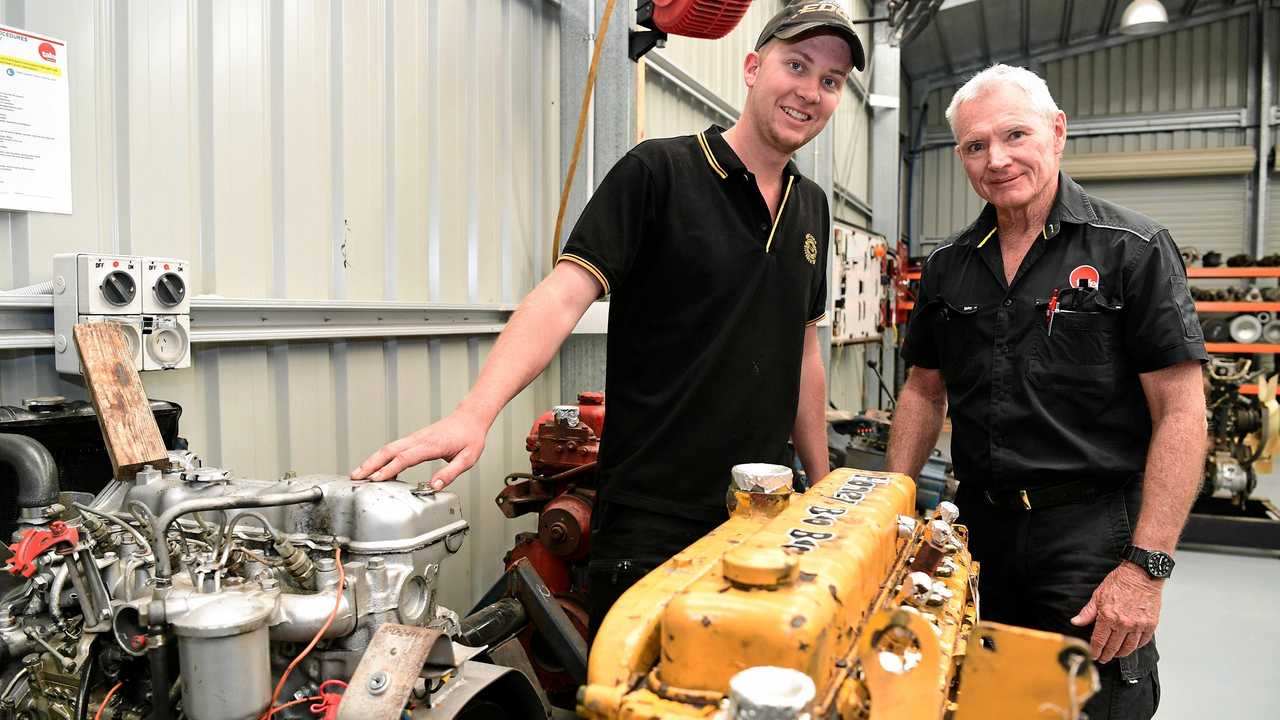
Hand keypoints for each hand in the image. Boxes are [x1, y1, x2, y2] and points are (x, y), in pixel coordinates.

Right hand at [350, 409, 487, 489]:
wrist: (470, 418)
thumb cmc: (470, 437)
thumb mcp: (467, 459)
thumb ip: (450, 473)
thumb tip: (434, 486)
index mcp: (431, 445)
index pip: (405, 458)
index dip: (389, 469)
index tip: (376, 479)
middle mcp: (419, 439)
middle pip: (389, 450)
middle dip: (370, 464)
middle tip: (356, 477)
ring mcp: (415, 438)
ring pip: (388, 448)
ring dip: (372, 460)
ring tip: (358, 474)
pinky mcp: (414, 439)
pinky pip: (394, 448)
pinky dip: (381, 457)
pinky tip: (376, 468)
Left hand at [1070, 562, 1162, 663]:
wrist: (1141, 575)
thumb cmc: (1120, 582)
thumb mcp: (1098, 595)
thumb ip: (1087, 612)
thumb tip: (1076, 622)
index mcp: (1108, 616)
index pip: (1099, 641)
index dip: (1095, 651)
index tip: (1093, 656)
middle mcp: (1123, 623)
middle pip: (1113, 647)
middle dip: (1106, 655)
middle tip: (1103, 659)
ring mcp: (1138, 625)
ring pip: (1128, 648)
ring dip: (1120, 653)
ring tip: (1115, 654)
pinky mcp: (1150, 625)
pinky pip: (1142, 642)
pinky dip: (1135, 646)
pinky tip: (1130, 646)